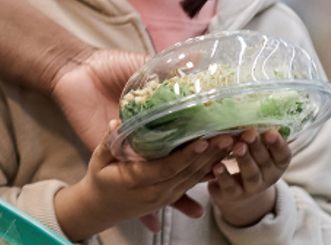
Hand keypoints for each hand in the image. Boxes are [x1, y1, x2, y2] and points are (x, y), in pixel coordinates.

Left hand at [51, 51, 207, 229]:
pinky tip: (154, 223)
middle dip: (202, 170)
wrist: (74, 69)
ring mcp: (135, 147)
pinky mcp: (115, 154)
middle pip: (182, 159)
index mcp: (163, 115)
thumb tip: (205, 60)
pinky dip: (139, 204)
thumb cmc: (110, 65)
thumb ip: (171, 70)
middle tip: (222, 175)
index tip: (235, 147)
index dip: (212, 143)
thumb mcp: (144, 65)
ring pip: (160, 176)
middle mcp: (152, 135)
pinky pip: (130, 180)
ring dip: (178, 194)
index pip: (192, 135)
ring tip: (196, 208)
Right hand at [53, 131, 235, 241]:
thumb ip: (110, 142)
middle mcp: (156, 192)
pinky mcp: (170, 196)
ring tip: (231, 143)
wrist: (101, 207)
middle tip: (227, 136)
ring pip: (194, 178)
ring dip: (214, 161)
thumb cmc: (100, 179)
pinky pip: (192, 183)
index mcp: (138, 181)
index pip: (168, 168)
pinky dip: (208, 170)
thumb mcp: (99, 159)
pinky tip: (222, 158)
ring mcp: (165, 196)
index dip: (186, 155)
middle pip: (188, 173)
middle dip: (209, 155)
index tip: (202, 141)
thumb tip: (116, 122)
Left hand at [208, 129, 290, 226]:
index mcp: (276, 164)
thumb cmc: (249, 162)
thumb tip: (249, 103)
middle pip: (265, 162)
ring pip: (251, 175)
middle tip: (249, 133)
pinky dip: (224, 176)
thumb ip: (257, 134)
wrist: (237, 194)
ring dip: (244, 160)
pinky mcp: (234, 195)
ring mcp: (251, 188)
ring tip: (236, 146)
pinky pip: (231, 187)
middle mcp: (267, 177)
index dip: (278, 145)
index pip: (283, 155)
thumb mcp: (257, 150)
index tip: (270, 132)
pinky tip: (216, 165)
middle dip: (257, 147)